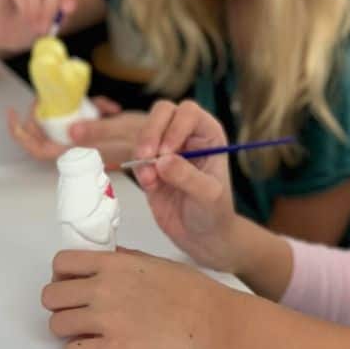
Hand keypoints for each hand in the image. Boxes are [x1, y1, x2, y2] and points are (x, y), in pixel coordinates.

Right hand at [0, 0, 86, 51]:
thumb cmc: (34, 23)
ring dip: (38, 5)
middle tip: (50, 26)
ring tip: (37, 27)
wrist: (4, 33)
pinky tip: (26, 18)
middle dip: (53, 3)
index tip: (69, 10)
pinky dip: (24, 4)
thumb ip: (68, 4)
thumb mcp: (57, 17)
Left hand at [8, 98, 143, 164]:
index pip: (39, 148)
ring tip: (101, 104)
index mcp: (79, 154)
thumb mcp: (123, 132)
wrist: (168, 143)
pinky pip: (85, 117)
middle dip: (50, 111)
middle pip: (48, 131)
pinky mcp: (98, 132)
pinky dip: (94, 108)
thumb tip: (71, 129)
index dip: (22, 134)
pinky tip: (110, 108)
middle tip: (55, 94)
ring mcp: (88, 140)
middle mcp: (79, 149)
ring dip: (77, 107)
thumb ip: (97, 131)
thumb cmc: (148, 143)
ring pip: (66, 121)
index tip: (14, 114)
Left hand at [42, 247, 227, 348]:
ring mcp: (104, 321)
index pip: (61, 263)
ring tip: (84, 330)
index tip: (70, 282)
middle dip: (59, 303)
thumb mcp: (154, 261)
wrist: (208, 320)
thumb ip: (123, 259)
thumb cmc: (189, 290)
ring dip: (66, 328)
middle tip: (75, 308)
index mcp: (112, 264)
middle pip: (50, 296)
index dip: (61, 274)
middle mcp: (101, 289)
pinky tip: (93, 347)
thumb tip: (105, 260)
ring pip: (56, 325)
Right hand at [132, 100, 239, 270]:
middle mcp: (186, 135)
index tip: (167, 151)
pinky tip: (150, 186)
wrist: (202, 236)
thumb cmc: (215, 212)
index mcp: (208, 134)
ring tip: (150, 178)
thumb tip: (162, 160)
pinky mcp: (149, 165)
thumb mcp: (209, 196)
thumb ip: (188, 176)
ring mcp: (165, 149)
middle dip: (150, 132)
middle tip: (146, 156)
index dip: (175, 126)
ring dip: (140, 151)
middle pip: (162, 112)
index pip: (188, 112)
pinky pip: (134, 156)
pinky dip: (137, 168)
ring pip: (144, 133)